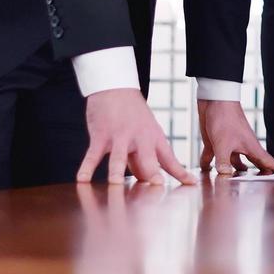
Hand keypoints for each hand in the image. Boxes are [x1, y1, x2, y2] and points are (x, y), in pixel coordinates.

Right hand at [77, 88, 196, 185]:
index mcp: (155, 138)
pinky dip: (86, 167)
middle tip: (156, 186)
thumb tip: (146, 180)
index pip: (170, 159)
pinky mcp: (101, 136)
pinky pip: (92, 154)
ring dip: (116, 171)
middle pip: (147, 159)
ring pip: (118, 157)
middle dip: (151, 173)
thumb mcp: (146, 132)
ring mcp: (119, 137)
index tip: (192, 183)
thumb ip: (145, 156)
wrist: (116, 87)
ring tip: (115, 185)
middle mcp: (139, 139)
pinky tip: (82, 180)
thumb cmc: (133, 114)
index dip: (180, 172)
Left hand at [197, 99, 273, 175]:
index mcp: (250, 147)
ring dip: (232, 172)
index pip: (267, 160)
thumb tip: (225, 177)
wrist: (214, 100)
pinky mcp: (216, 143)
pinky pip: (213, 157)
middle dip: (257, 173)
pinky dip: (208, 164)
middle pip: (252, 164)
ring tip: (232, 183)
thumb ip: (223, 162)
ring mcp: (228, 146)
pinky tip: (205, 170)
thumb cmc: (225, 118)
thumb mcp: (223, 143)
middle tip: (263, 182)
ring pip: (233, 163)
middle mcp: (241, 147)